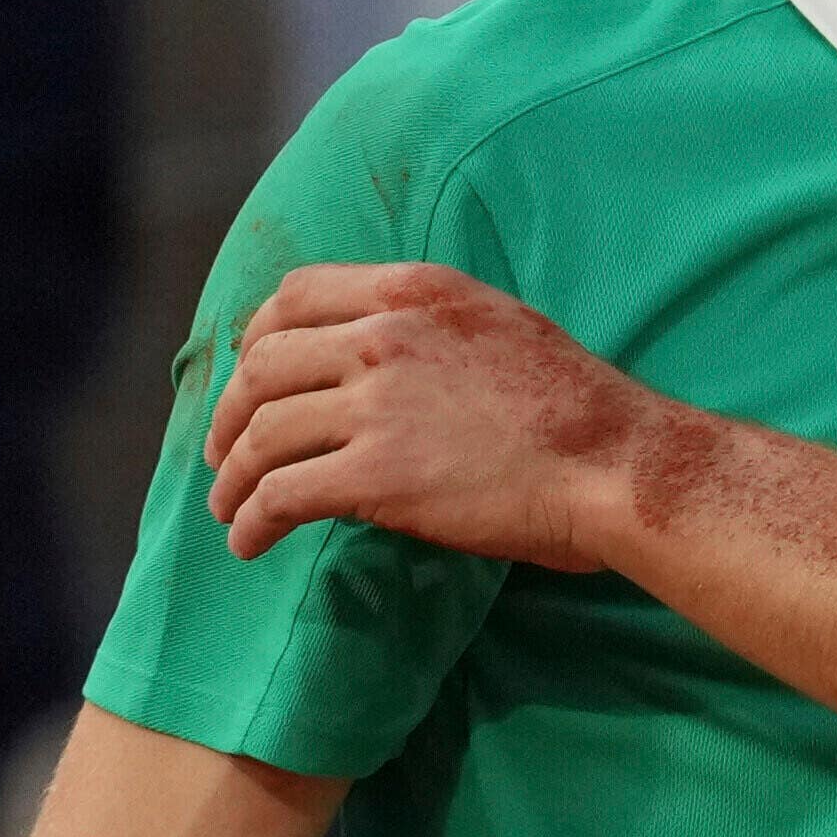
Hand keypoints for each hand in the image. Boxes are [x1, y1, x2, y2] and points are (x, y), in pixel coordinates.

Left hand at [210, 258, 671, 566]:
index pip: (295, 296)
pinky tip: (250, 544)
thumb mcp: (497, 323)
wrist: (613, 463)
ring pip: (262, 433)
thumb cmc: (574, 406)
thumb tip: (380, 354)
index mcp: (411, 291)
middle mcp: (382, 336)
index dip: (255, 340)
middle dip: (230, 415)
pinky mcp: (375, 475)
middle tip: (223, 455)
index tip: (247, 379)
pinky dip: (253, 521)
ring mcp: (375, 404)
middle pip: (263, 365)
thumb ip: (428, 326)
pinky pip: (282, 494)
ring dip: (233, 477)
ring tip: (230, 509)